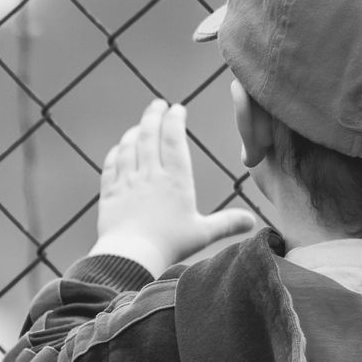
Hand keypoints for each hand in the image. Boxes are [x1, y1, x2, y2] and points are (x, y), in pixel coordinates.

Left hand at [91, 99, 255, 273]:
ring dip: (134, 132)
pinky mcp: (110, 193)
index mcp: (175, 180)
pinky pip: (111, 165)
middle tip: (157, 104)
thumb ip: (227, 223)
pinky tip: (119, 150)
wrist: (131, 256)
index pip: (174, 140)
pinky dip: (116, 153)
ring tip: (139, 125)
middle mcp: (150, 175)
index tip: (177, 108)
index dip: (175, 120)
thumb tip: (252, 222)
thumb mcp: (202, 233)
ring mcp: (127, 182)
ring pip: (129, 147)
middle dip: (153, 116)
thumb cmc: (170, 245)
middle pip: (149, 135)